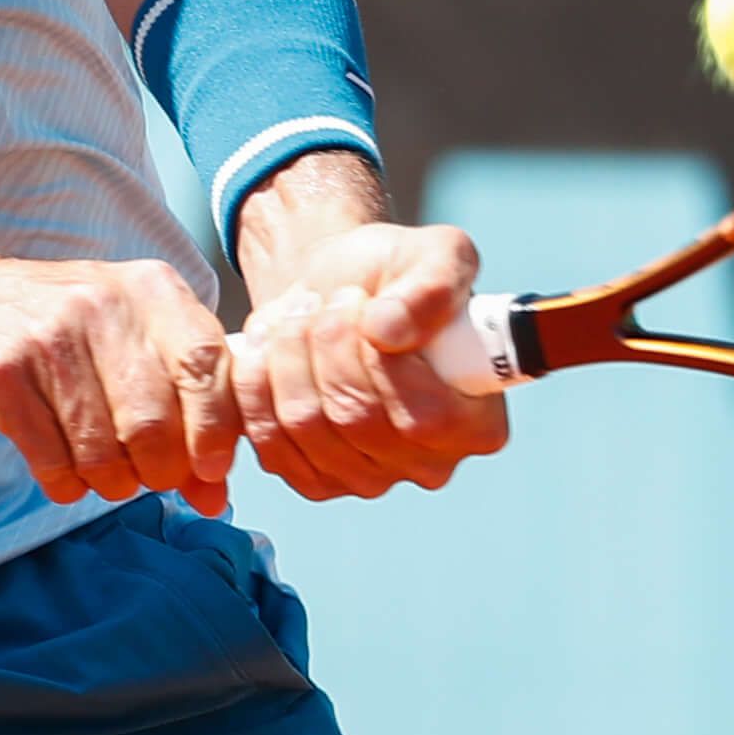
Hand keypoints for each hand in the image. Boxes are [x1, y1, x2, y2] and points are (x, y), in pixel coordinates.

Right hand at [0, 240, 240, 514]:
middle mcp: (102, 304)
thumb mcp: (135, 342)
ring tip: (105, 473)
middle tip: (148, 476)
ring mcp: (48, 338)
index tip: (212, 468)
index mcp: (151, 290)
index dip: (217, 429)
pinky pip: (53, 460)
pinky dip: (67, 483)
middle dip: (160, 471)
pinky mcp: (1, 375)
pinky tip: (64, 472)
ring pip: (104, 450)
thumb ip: (186, 407)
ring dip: (112, 482)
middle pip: (156, 421)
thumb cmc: (67, 331)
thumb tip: (216, 494)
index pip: (207, 364)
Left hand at [230, 176, 510, 500]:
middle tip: (326, 300)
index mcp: (477, 424)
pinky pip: (269, 439)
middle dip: (326, 344)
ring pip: (305, 424)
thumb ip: (432, 286)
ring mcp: (368, 480)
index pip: (423, 417)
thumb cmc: (398, 278)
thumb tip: (389, 330)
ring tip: (299, 314)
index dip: (377, 358)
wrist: (339, 293)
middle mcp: (427, 465)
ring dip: (288, 355)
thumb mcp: (438, 254)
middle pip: (355, 419)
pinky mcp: (314, 479)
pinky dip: (256, 383)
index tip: (359, 301)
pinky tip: (269, 347)